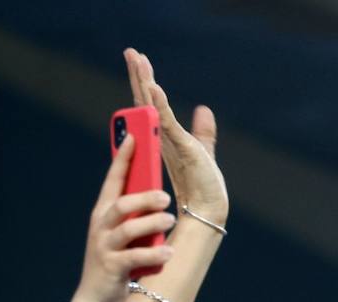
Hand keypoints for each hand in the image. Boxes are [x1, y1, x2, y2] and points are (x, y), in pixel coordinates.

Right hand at [69, 137, 175, 301]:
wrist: (94, 300)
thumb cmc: (113, 263)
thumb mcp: (121, 234)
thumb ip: (134, 214)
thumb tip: (156, 191)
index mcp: (103, 213)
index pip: (113, 179)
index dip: (123, 157)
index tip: (134, 136)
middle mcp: (102, 226)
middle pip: (121, 204)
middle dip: (143, 197)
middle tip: (166, 195)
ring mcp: (105, 247)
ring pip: (127, 229)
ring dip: (151, 223)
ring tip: (170, 220)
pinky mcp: (112, 268)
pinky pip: (135, 258)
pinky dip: (154, 256)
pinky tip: (170, 253)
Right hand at [124, 47, 227, 224]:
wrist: (206, 215)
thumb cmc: (203, 190)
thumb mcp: (201, 152)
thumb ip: (203, 132)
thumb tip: (203, 110)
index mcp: (163, 140)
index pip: (149, 106)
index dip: (143, 83)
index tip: (138, 60)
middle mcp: (158, 143)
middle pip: (144, 104)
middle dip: (138, 77)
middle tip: (131, 52)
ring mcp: (164, 148)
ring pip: (150, 111)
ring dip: (145, 84)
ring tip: (139, 60)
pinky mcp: (176, 153)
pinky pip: (165, 127)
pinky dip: (159, 107)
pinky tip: (154, 88)